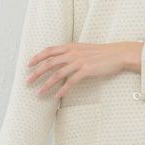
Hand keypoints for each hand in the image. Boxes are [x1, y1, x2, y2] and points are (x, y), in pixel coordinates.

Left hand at [26, 41, 142, 100]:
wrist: (118, 53)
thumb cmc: (101, 53)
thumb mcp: (83, 49)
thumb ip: (70, 53)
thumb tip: (59, 61)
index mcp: (70, 47)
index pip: (49, 51)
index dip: (37, 57)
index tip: (28, 65)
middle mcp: (72, 53)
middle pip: (49, 63)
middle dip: (36, 73)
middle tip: (27, 81)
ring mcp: (79, 61)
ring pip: (58, 74)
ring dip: (46, 84)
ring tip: (38, 93)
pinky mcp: (87, 70)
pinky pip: (71, 82)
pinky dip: (63, 90)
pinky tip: (57, 97)